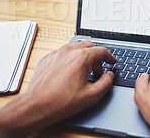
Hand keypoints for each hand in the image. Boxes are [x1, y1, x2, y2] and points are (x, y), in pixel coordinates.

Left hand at [0, 40, 116, 136]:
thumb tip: (109, 76)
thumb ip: (106, 83)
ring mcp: (56, 54)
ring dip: (83, 56)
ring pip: (74, 47)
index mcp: (81, 58)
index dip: (109, 57)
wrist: (37, 105)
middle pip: (88, 45)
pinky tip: (69, 72)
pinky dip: (70, 59)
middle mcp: (68, 52)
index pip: (101, 51)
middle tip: (97, 69)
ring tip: (83, 71)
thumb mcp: (91, 95)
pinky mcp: (47, 59)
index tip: (111, 62)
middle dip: (96, 56)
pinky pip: (62, 53)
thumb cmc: (61, 101)